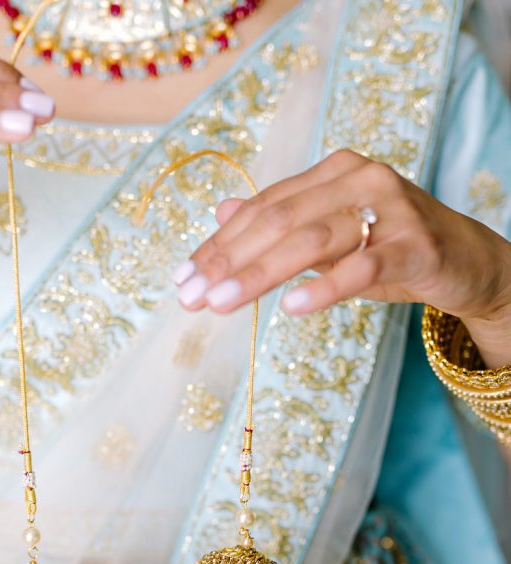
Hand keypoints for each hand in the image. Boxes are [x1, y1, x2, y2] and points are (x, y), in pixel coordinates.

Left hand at [173, 150, 510, 365]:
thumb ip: (281, 222)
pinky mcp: (415, 245)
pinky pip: (362, 266)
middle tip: (191, 296)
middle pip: (279, 220)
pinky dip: (325, 288)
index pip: (263, 207)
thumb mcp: (330, 236)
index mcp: (333, 172)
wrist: (465, 261)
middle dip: (228, 261)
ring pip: (311, 241)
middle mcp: (359, 179)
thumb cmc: (390, 249)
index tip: (182, 278)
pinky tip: (291, 307)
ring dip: (259, 274)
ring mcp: (390, 209)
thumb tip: (222, 210)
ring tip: (222, 304)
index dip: (219, 243)